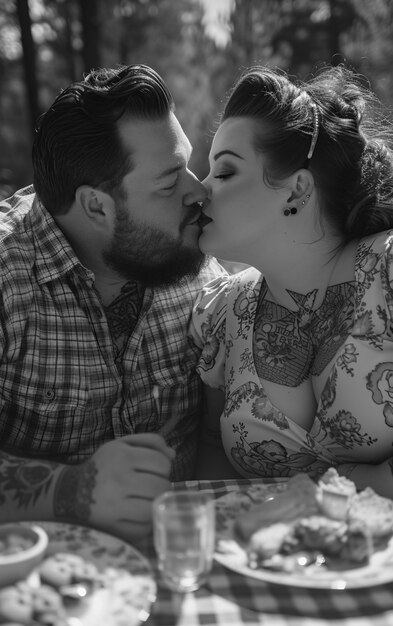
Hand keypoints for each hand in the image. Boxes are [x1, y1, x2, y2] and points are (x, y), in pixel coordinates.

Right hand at [57, 434, 174, 542]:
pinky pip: (143, 528)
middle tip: (151, 487)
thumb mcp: (122, 445)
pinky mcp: (112, 527)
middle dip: (161, 486)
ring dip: (155, 505)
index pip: (162, 463)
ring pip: (154, 508)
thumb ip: (150, 443)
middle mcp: (118, 479)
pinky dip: (145, 523)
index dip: (163, 468)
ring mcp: (115, 505)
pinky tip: (137, 515)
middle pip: (161, 487)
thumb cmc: (103, 466)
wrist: (69, 492)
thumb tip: (172, 454)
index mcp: (122, 455)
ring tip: (146, 500)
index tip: (153, 471)